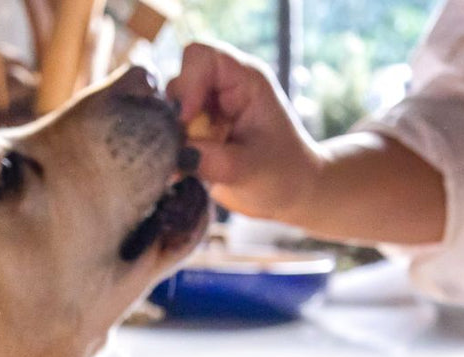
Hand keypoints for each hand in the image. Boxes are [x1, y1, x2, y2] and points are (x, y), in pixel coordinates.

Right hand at [166, 41, 324, 222]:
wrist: (294, 194)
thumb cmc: (283, 176)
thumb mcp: (246, 170)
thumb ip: (207, 160)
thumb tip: (169, 156)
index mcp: (245, 80)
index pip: (200, 56)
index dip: (187, 84)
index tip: (187, 120)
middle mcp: (224, 88)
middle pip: (180, 82)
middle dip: (177, 116)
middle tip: (187, 149)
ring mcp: (211, 109)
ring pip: (172, 110)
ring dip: (175, 137)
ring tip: (190, 164)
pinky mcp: (202, 132)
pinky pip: (174, 133)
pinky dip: (174, 152)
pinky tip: (185, 171)